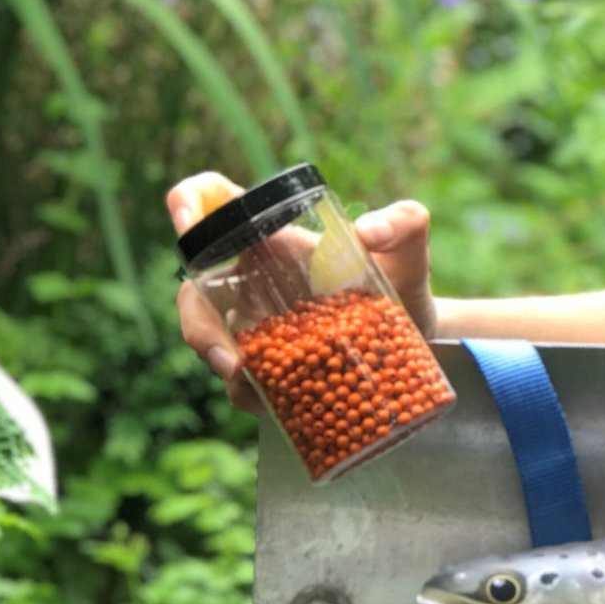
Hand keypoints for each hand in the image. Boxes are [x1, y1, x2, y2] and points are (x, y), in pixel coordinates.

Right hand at [166, 171, 437, 412]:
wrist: (418, 335)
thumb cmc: (401, 281)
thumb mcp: (409, 250)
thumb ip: (405, 223)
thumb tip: (369, 229)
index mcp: (273, 239)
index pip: (215, 203)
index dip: (190, 201)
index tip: (186, 219)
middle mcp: (253, 280)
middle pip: (195, 293)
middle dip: (198, 324)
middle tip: (228, 357)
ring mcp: (255, 325)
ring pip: (212, 342)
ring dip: (221, 365)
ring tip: (250, 384)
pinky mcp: (269, 366)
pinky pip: (242, 383)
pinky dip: (252, 394)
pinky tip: (276, 402)